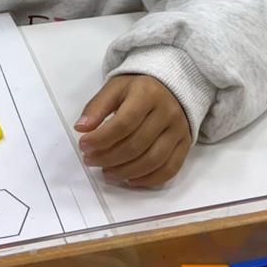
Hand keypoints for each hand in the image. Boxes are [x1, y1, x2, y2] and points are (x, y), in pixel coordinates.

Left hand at [75, 75, 190, 187]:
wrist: (170, 85)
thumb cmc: (137, 89)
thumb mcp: (114, 88)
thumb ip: (96, 107)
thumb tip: (81, 128)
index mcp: (147, 94)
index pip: (123, 123)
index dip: (101, 138)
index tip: (83, 145)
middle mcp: (167, 112)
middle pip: (136, 145)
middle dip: (108, 158)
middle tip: (90, 161)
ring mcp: (179, 130)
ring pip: (153, 160)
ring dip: (125, 172)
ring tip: (106, 173)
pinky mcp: (185, 144)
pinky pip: (169, 169)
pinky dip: (148, 180)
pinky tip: (130, 180)